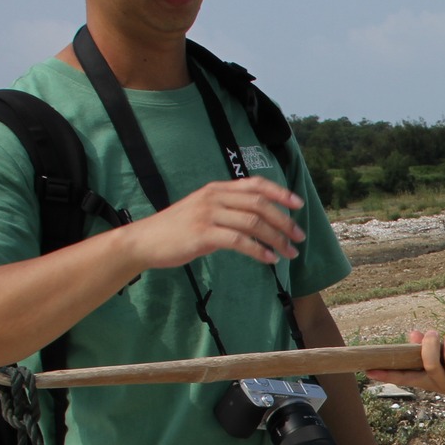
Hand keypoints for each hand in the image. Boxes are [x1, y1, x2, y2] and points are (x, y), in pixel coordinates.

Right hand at [125, 177, 306, 269]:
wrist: (145, 240)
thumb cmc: (177, 229)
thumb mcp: (204, 211)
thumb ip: (228, 210)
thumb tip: (258, 218)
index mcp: (217, 189)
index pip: (255, 184)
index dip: (280, 192)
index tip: (298, 204)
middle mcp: (214, 197)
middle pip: (259, 204)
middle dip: (284, 221)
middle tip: (299, 237)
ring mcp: (208, 215)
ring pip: (253, 223)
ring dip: (277, 239)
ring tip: (289, 253)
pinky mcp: (203, 234)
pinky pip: (239, 241)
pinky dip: (259, 251)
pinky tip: (270, 259)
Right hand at [367, 330, 444, 410]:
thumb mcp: (442, 368)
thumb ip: (427, 350)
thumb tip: (413, 335)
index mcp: (429, 380)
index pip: (405, 377)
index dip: (387, 374)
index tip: (368, 370)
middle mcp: (443, 380)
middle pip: (429, 363)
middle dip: (429, 345)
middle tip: (432, 335)